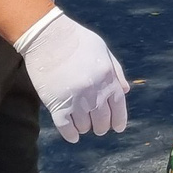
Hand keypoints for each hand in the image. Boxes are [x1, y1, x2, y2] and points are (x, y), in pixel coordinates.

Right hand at [13, 8, 129, 142]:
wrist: (47, 36)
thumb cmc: (76, 39)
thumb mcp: (103, 50)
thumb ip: (116, 71)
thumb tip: (125, 91)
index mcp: (107, 77)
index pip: (118, 106)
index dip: (119, 120)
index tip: (118, 128)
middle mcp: (94, 91)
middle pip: (102, 120)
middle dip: (101, 127)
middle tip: (98, 127)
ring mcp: (75, 99)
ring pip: (85, 126)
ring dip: (86, 128)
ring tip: (83, 126)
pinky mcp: (56, 104)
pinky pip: (66, 128)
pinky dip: (71, 135)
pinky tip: (73, 136)